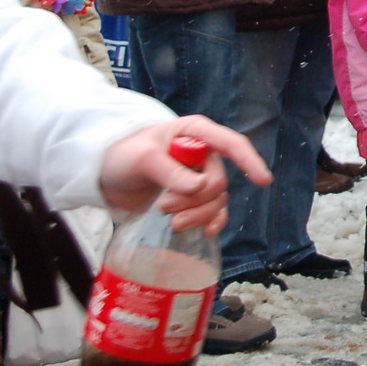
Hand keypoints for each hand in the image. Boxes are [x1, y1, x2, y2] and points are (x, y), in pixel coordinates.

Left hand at [98, 115, 271, 233]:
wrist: (104, 175)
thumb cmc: (122, 154)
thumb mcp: (141, 157)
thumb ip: (169, 170)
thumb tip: (198, 188)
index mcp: (196, 133)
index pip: (231, 145)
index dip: (249, 161)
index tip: (262, 181)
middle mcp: (203, 154)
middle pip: (218, 182)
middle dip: (194, 199)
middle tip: (164, 205)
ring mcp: (198, 177)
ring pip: (215, 200)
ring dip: (197, 214)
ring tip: (170, 220)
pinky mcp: (191, 198)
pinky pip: (213, 212)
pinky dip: (211, 222)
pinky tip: (205, 232)